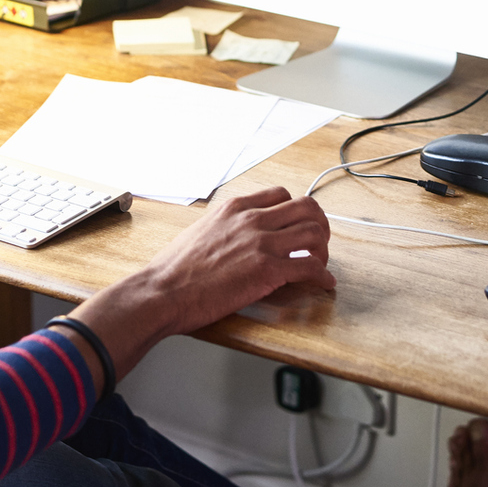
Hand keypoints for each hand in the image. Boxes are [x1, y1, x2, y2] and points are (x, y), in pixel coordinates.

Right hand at [133, 187, 335, 335]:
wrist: (163, 291)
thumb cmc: (174, 269)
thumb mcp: (200, 231)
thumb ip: (225, 226)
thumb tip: (236, 235)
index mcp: (234, 208)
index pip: (281, 195)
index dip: (296, 210)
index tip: (299, 225)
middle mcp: (251, 220)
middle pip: (306, 207)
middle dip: (319, 224)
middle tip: (319, 242)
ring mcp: (261, 243)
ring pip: (314, 233)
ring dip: (324, 250)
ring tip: (320, 264)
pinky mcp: (267, 270)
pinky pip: (310, 267)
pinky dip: (323, 276)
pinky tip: (324, 284)